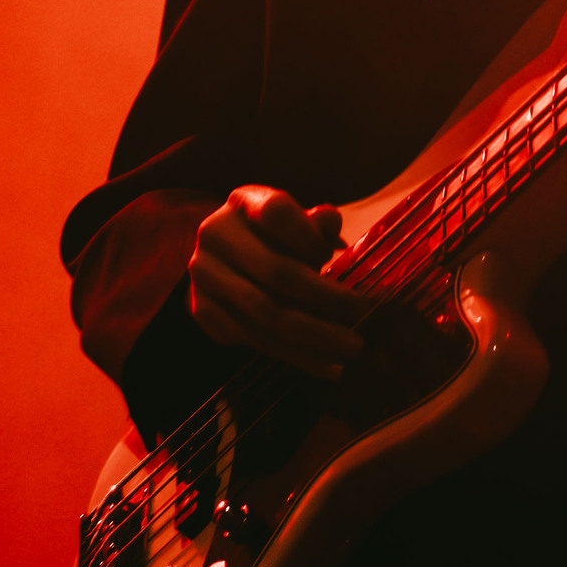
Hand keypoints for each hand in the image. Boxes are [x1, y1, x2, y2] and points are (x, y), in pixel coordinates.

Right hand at [190, 188, 366, 378]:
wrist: (225, 260)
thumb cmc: (274, 237)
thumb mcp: (296, 221)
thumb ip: (316, 223)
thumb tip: (330, 222)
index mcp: (243, 202)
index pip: (276, 213)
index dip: (309, 236)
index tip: (334, 255)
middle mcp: (214, 235)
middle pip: (277, 272)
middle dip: (326, 298)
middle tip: (363, 314)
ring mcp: (204, 277)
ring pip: (267, 315)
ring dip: (316, 336)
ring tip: (352, 348)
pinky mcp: (204, 313)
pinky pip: (256, 341)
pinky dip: (296, 356)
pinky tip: (327, 364)